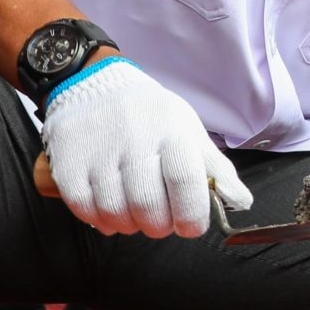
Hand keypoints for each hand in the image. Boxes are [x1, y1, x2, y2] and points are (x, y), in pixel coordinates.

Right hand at [40, 57, 252, 236]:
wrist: (92, 83)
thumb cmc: (149, 116)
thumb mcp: (188, 131)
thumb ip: (215, 169)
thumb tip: (241, 202)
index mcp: (172, 132)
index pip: (186, 183)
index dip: (191, 216)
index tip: (190, 225)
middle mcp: (135, 140)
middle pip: (149, 207)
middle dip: (159, 225)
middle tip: (159, 219)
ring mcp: (98, 151)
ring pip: (116, 213)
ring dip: (128, 224)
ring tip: (133, 212)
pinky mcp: (68, 162)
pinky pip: (84, 209)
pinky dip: (98, 219)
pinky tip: (108, 209)